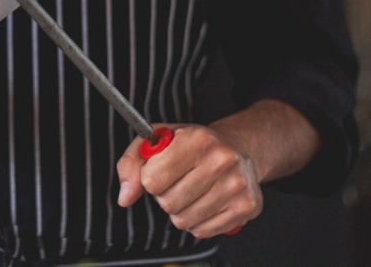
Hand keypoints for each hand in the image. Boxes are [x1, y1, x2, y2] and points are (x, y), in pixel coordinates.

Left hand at [116, 123, 262, 238]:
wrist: (239, 148)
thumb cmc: (192, 144)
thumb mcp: (157, 139)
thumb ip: (131, 163)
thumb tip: (125, 197)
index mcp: (197, 139)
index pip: (151, 180)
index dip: (149, 178)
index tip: (160, 169)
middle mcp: (221, 160)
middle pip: (167, 203)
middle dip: (165, 195)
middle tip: (178, 180)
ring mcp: (236, 185)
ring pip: (183, 221)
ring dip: (180, 210)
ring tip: (192, 190)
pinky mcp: (245, 207)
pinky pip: (201, 231)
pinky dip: (197, 222)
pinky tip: (206, 201)